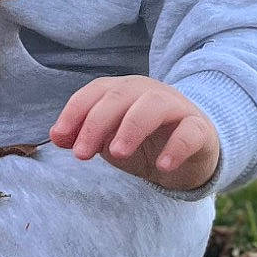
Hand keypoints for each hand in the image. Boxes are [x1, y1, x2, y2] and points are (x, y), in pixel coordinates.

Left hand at [49, 76, 220, 192]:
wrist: (191, 154)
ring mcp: (176, 107)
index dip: (75, 112)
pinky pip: (189, 132)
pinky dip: (176, 147)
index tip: (60, 138)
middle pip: (120, 97)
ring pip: (153, 106)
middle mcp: (148, 92)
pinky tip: (163, 165)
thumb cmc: (144, 142)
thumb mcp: (110, 140)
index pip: (95, 92)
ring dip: (131, 128)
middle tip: (81, 154)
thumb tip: (57, 137)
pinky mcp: (199, 128)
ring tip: (117, 154)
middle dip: (96, 123)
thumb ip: (84, 136)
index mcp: (123, 91)